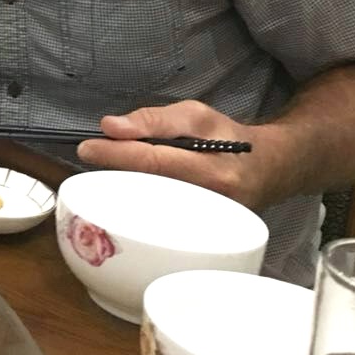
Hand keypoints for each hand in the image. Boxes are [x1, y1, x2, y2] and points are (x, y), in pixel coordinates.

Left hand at [74, 101, 284, 209]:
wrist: (267, 171)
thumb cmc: (227, 139)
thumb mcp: (196, 115)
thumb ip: (154, 119)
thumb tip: (111, 127)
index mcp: (212, 169)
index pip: (154, 162)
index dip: (116, 155)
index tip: (86, 148)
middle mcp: (211, 204)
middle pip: (148, 192)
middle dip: (114, 175)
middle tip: (92, 158)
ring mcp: (207, 227)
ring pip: (152, 212)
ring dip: (124, 192)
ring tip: (109, 174)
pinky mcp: (202, 239)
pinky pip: (162, 224)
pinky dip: (140, 208)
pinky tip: (129, 195)